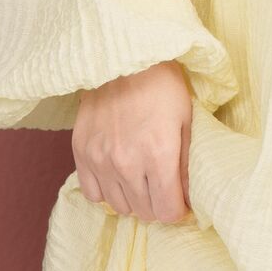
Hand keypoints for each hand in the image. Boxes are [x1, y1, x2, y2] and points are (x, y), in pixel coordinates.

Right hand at [72, 59, 194, 224]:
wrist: (122, 58)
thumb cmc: (161, 85)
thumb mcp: (186, 119)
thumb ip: (188, 162)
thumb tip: (190, 195)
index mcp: (158, 154)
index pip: (167, 210)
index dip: (179, 211)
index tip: (182, 202)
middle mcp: (127, 162)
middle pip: (144, 212)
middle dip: (158, 205)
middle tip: (164, 188)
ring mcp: (100, 159)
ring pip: (120, 207)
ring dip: (134, 199)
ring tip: (143, 180)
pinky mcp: (81, 153)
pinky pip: (93, 194)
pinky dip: (107, 191)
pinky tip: (118, 176)